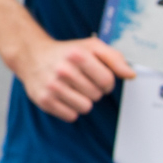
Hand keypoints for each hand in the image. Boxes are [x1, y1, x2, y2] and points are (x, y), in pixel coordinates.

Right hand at [15, 34, 133, 121]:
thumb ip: (114, 58)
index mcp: (77, 55)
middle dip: (93, 90)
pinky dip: (70, 109)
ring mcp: (52, 86)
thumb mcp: (91, 47)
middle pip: (96, 95)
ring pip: (85, 107)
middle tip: (80, 81)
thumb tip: (130, 74)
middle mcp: (63, 70)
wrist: (31, 55)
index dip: (106, 82)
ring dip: (82, 100)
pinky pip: (71, 116)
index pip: (107, 81)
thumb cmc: (65, 52)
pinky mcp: (44, 100)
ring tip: (72, 89)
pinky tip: (63, 96)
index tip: (97, 77)